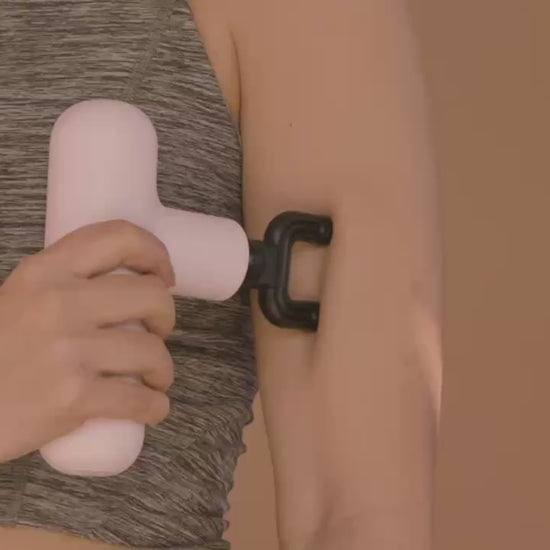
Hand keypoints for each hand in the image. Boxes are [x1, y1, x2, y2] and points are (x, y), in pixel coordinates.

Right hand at [0, 220, 175, 463]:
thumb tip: (122, 285)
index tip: (164, 275)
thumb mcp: (17, 298)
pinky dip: (156, 406)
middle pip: (152, 296)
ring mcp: (67, 350)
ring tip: (154, 378)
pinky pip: (139, 399)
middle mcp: (58, 303)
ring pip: (152, 351)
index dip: (155, 254)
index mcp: (44, 272)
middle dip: (166, 317)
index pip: (119, 237)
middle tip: (157, 332)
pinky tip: (154, 407)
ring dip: (164, 369)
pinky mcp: (73, 397)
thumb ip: (61, 284)